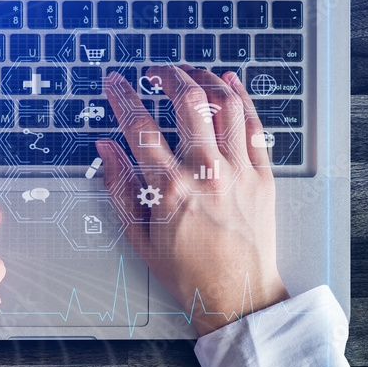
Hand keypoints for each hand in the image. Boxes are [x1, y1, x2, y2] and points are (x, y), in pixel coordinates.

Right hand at [99, 66, 288, 335]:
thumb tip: (105, 149)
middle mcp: (206, 174)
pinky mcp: (262, 176)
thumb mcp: (137, 234)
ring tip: (190, 73)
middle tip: (155, 71)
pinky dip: (241, 98)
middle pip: (188, 102)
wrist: (237, 295)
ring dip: (204, 80)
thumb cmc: (186, 272)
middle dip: (167, 75)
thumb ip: (119, 186)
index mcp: (169, 190)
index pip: (139, 127)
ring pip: (225, 105)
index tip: (114, 83)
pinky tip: (229, 83)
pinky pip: (254, 125)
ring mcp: (238, 172)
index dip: (122, 96)